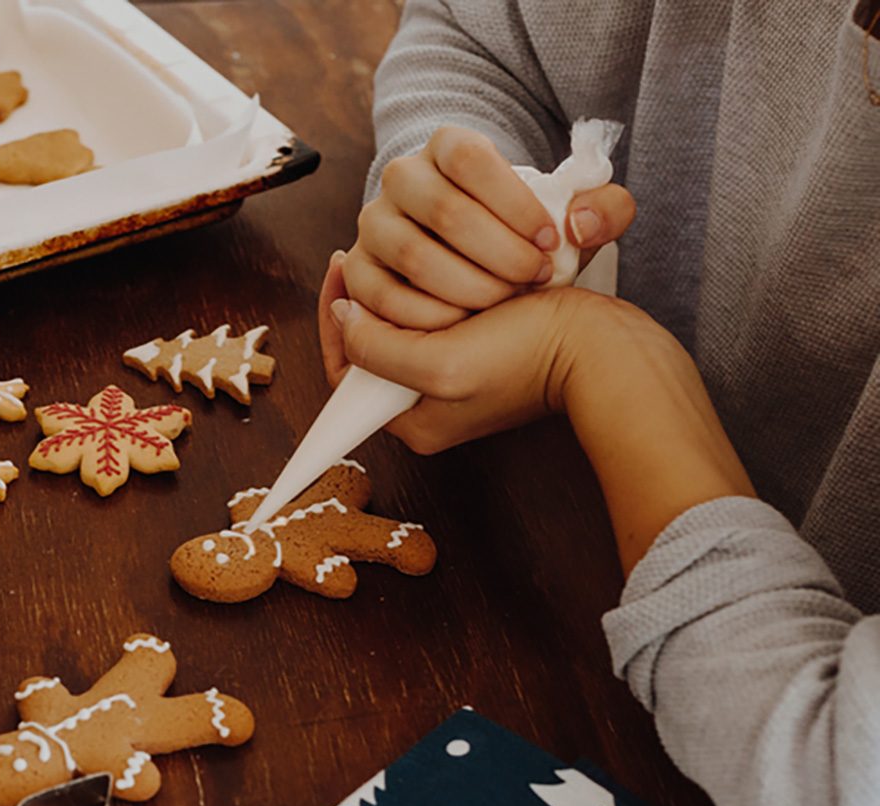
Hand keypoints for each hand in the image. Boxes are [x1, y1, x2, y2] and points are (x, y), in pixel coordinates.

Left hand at [319, 249, 592, 453]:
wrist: (603, 347)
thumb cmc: (530, 357)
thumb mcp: (440, 366)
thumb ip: (377, 350)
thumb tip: (342, 318)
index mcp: (414, 423)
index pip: (345, 372)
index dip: (335, 318)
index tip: (342, 262)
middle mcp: (430, 405)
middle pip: (373, 345)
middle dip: (371, 298)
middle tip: (372, 250)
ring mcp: (457, 376)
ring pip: (406, 322)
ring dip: (403, 285)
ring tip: (409, 250)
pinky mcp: (483, 349)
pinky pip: (439, 310)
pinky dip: (436, 282)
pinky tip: (441, 256)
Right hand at [344, 125, 635, 330]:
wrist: (474, 263)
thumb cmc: (523, 238)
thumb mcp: (571, 220)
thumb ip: (603, 211)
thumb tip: (580, 225)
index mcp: (446, 146)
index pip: (471, 159)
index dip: (515, 204)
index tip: (549, 242)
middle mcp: (401, 177)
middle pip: (444, 211)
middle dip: (498, 254)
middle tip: (532, 281)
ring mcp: (375, 224)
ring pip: (413, 254)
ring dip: (467, 287)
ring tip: (503, 304)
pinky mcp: (361, 272)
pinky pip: (385, 296)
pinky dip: (429, 316)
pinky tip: (465, 322)